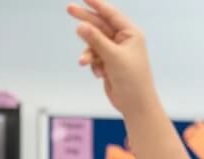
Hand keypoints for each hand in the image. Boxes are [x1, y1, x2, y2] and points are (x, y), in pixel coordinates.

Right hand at [67, 0, 158, 115]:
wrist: (135, 104)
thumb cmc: (131, 79)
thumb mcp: (113, 57)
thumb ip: (96, 40)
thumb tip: (81, 25)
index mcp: (130, 34)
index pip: (111, 14)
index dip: (96, 4)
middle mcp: (123, 40)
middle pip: (100, 26)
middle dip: (85, 21)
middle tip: (68, 9)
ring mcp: (115, 52)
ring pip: (94, 45)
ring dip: (89, 53)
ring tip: (84, 62)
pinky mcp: (109, 64)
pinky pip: (95, 58)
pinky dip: (94, 64)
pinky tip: (99, 74)